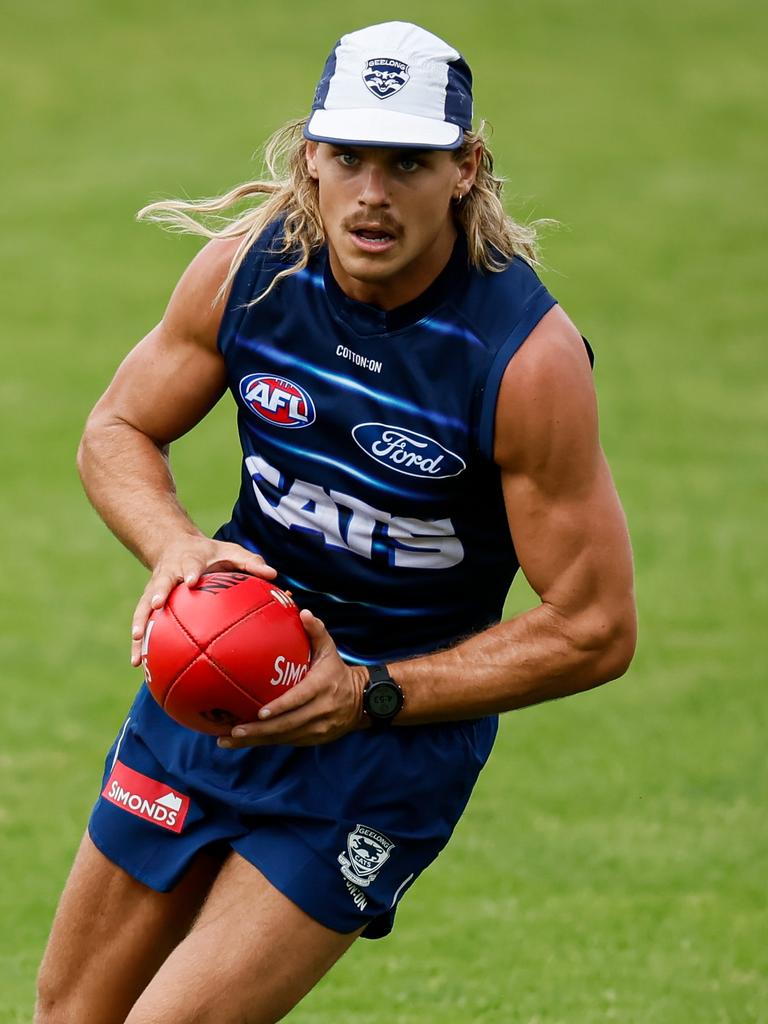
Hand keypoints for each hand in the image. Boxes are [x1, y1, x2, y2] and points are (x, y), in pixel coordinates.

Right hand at [130, 536, 275, 665]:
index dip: (189, 572)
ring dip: (139, 625)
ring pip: (143, 606)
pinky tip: (139, 664)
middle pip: (160, 583)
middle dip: (158, 594)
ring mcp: (154, 588)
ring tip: (139, 648)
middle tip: (157, 606)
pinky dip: (138, 642)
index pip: (189, 565)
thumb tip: (274, 575)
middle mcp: (168, 574)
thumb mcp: (231, 552)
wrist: (175, 545)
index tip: (190, 581)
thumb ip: (251, 563)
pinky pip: (141, 622)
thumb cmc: (210, 554)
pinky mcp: (148, 602)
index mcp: (189, 560)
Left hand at [217, 609, 368, 748]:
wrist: (361, 700)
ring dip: (257, 740)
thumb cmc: (337, 671)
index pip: (300, 698)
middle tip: (234, 731)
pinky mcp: (314, 739)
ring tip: (229, 740)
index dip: (280, 707)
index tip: (260, 712)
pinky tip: (245, 742)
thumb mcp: (330, 649)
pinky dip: (265, 742)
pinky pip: (287, 741)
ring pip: (284, 737)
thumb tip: (304, 612)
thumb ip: (317, 631)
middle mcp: (321, 710)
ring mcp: (318, 728)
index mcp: (322, 686)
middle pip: (288, 724)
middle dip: (259, 730)